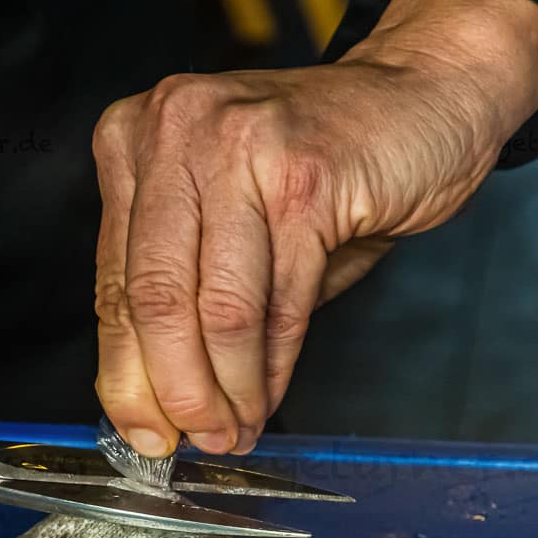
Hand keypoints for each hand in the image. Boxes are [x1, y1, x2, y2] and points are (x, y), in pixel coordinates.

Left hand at [93, 0, 537, 455]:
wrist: (424, 96)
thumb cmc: (320, 163)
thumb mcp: (227, 217)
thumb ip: (183, 292)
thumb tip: (153, 396)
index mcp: (135, 138)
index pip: (113, 280)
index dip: (123, 371)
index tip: (138, 427)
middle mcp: (175, 130)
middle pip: (151, 297)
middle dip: (170, 391)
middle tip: (187, 442)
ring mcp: (240, 146)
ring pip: (213, 308)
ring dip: (226, 390)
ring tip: (233, 431)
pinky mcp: (305, 177)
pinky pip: (278, 304)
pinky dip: (271, 367)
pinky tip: (267, 399)